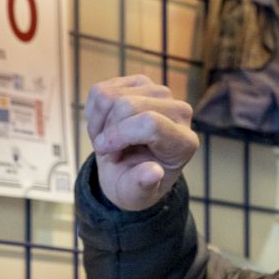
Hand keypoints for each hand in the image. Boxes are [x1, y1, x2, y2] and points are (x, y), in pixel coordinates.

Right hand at [85, 74, 197, 211]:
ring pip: (111, 97)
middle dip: (106, 131)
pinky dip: (94, 112)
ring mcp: (159, 93)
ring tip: (107, 141)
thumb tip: (152, 172)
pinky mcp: (139, 83)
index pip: (150, 124)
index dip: (118, 136)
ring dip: (99, 123)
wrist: (129, 169)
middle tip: (107, 151)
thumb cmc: (134, 182)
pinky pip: (101, 91)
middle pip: (127, 106)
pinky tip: (104, 126)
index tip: (105, 152)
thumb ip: (143, 186)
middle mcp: (179, 112)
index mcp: (183, 143)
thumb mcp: (135, 195)